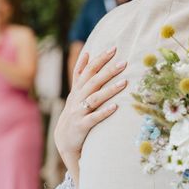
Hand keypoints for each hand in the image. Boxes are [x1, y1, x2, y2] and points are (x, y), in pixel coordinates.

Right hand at [54, 47, 127, 178]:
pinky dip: (104, 112)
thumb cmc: (75, 112)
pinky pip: (93, 118)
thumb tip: (87, 52)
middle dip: (108, 71)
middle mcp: (77, 98)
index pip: (88, 70)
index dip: (100, 59)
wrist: (64, 140)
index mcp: (78, 89)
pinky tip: (115, 107)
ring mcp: (78, 112)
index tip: (114, 48)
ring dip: (109, 90)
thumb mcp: (76, 91)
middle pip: (93, 81)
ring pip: (94, 98)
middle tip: (124, 62)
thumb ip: (81, 73)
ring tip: (124, 83)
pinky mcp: (81, 126)